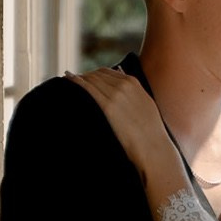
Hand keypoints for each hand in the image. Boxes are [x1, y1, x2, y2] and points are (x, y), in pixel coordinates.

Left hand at [66, 68, 183, 212]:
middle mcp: (125, 85)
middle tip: (72, 81)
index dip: (94, 75)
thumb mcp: (146, 105)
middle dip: (85, 76)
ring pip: (92, 79)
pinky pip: (88, 88)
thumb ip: (134, 93)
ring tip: (67, 80)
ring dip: (78, 78)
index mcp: (134, 83)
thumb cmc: (150, 133)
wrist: (153, 148)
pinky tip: (68, 79)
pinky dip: (76, 82)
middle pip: (98, 74)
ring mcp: (116, 95)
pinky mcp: (108, 107)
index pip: (108, 73)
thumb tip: (121, 84)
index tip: (85, 79)